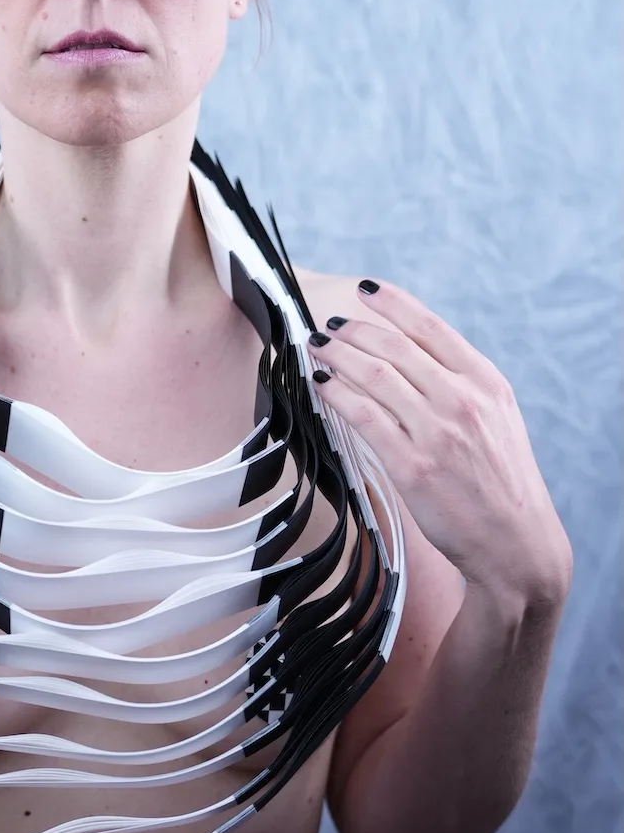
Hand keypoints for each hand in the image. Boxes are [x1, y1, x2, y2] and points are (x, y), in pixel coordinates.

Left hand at [308, 279, 572, 601]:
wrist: (515, 543)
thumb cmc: (499, 480)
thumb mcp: (496, 418)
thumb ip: (460, 383)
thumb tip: (409, 351)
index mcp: (486, 382)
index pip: (431, 327)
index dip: (392, 303)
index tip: (365, 289)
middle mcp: (464, 401)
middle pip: (394, 347)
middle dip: (354, 330)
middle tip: (328, 326)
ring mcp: (438, 433)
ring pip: (375, 376)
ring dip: (338, 355)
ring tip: (318, 348)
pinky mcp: (414, 466)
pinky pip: (364, 416)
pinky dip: (336, 394)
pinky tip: (321, 384)